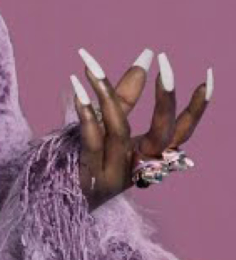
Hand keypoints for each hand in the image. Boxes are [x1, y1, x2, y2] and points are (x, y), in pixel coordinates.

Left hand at [69, 48, 211, 211]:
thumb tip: (147, 56)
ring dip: (106, 92)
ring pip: (119, 130)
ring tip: (90, 65)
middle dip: (165, 98)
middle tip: (165, 62)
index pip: (180, 132)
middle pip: (161, 133)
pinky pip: (91, 140)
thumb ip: (123, 96)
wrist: (52, 203)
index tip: (208, 78)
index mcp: (145, 157)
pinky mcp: (86, 173)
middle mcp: (134, 167)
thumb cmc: (79, 161)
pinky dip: (85, 113)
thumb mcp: (106, 127)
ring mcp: (111, 173)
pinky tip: (76, 88)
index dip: (197, 109)